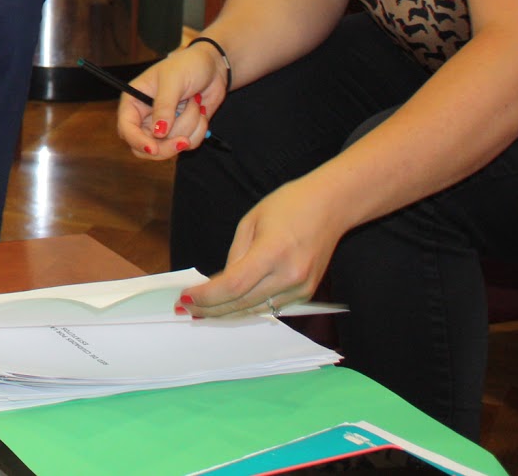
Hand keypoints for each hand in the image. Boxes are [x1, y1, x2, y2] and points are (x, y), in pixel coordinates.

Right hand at [116, 42, 225, 157]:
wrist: (213, 67)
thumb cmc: (187, 65)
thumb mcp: (173, 81)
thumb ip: (164, 106)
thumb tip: (158, 132)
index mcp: (134, 101)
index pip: (127, 129)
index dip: (137, 141)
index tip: (154, 148)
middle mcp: (145, 117)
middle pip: (145, 148)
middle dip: (166, 146)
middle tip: (184, 141)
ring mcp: (164, 127)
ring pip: (170, 146)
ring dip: (189, 126)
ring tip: (195, 103)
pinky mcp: (182, 132)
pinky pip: (188, 145)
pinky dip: (199, 131)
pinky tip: (201, 111)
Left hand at [183, 178, 345, 318]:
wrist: (331, 206)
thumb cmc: (289, 204)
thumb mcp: (250, 221)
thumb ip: (235, 255)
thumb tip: (219, 283)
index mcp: (273, 253)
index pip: (233, 286)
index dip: (207, 296)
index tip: (185, 297)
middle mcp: (289, 276)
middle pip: (242, 303)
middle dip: (211, 309)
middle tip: (187, 310)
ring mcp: (301, 288)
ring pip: (256, 310)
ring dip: (228, 313)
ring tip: (202, 311)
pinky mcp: (307, 293)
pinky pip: (272, 307)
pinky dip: (249, 308)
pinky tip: (230, 306)